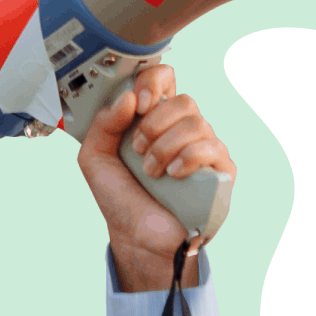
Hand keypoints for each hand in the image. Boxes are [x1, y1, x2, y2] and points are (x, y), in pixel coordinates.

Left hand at [76, 63, 234, 291]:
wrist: (135, 237)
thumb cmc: (121, 197)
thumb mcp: (95, 157)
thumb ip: (103, 123)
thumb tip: (129, 97)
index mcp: (154, 119)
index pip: (166, 79)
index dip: (153, 82)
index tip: (139, 102)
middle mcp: (182, 129)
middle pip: (183, 100)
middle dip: (154, 124)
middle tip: (138, 149)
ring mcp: (204, 149)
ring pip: (196, 123)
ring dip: (164, 147)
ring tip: (151, 171)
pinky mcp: (220, 172)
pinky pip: (212, 148)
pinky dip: (187, 158)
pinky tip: (172, 175)